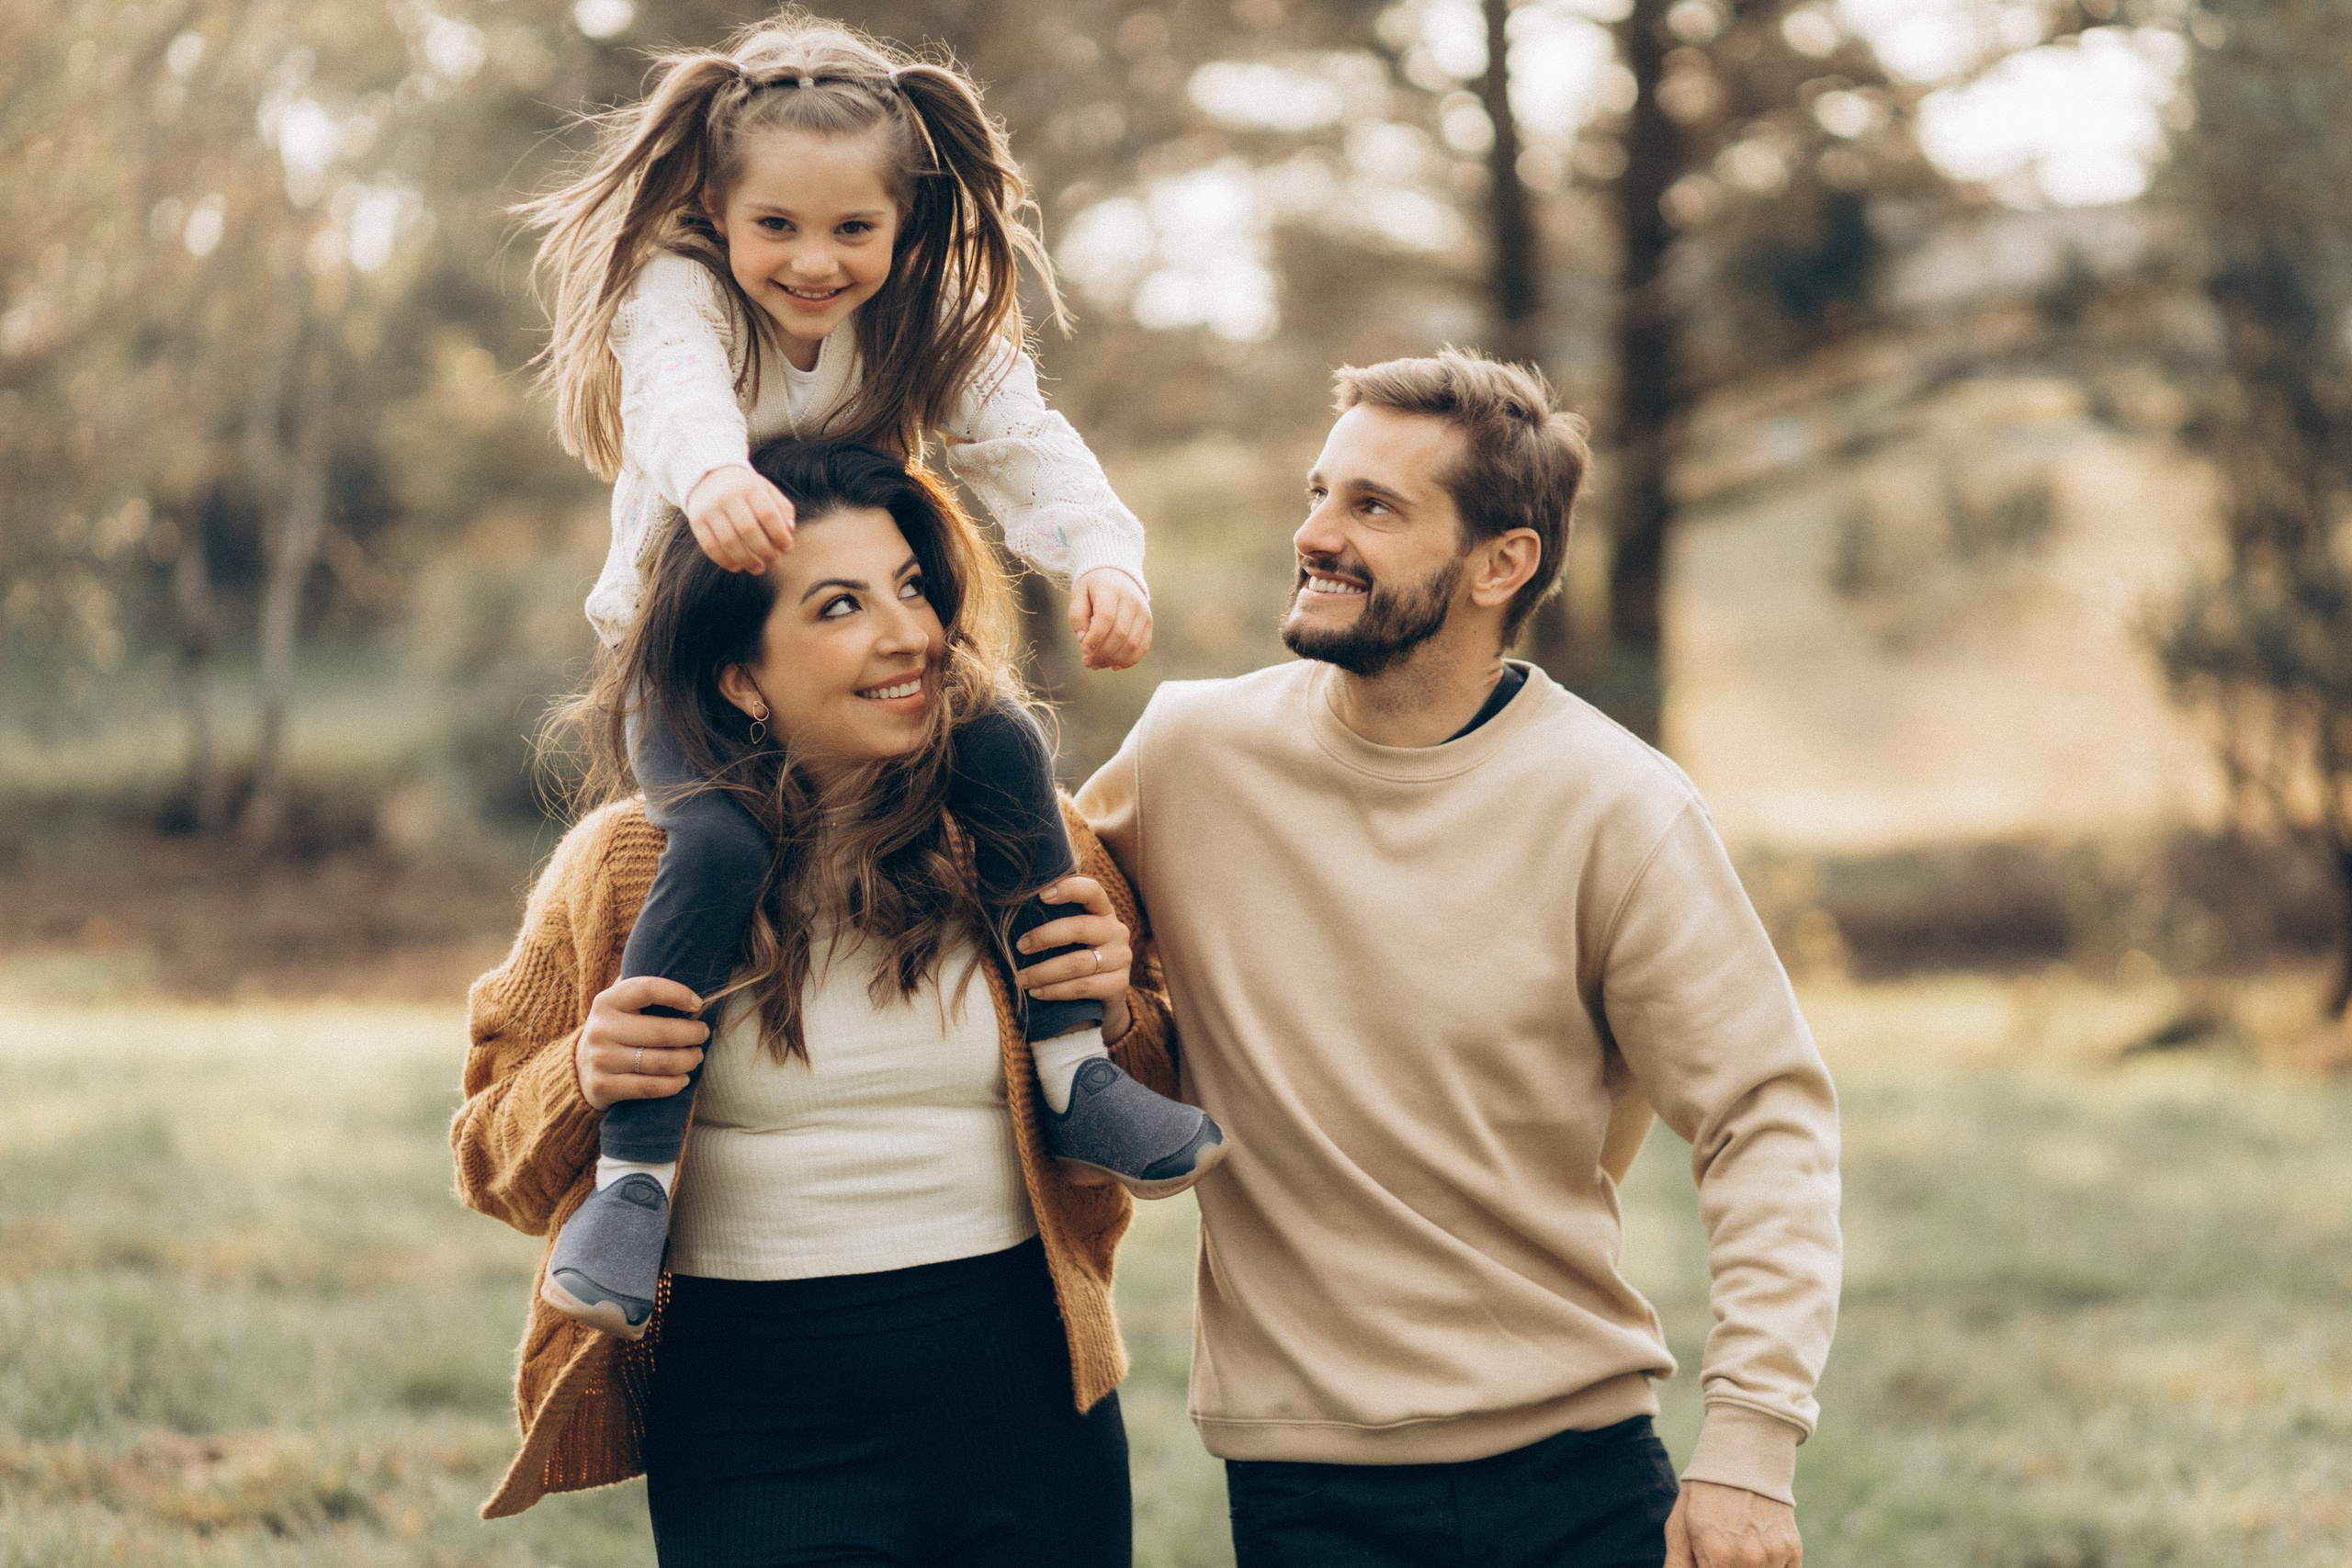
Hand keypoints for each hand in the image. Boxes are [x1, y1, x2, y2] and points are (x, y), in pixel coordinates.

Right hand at [575, 975, 709, 1110]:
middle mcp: (602, 1029)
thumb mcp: (621, 1005)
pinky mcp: (604, 1087)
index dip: (678, 994)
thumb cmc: (616, 1030)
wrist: (580, 1068)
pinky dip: (674, 1084)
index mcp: (607, 1002)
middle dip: (693, 1034)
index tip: (697, 1004)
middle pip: (662, 1032)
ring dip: (688, 1060)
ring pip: (661, 1062)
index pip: (648, 989)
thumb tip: (687, 983)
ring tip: (696, 1056)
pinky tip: (683, 1079)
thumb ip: (645, 991)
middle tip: (703, 1034)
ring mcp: (601, 1059)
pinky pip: (650, 1087)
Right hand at [685, 465, 795, 572]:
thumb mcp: (767, 492)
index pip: (768, 514)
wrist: (709, 477)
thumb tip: (789, 531)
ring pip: (729, 541)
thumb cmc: (747, 490)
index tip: (787, 548)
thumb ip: (782, 510)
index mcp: (750, 487)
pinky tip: (737, 567)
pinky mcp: (696, 521)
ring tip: (758, 568)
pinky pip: (710, 546)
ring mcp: (710, 509)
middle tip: (774, 562)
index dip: (780, 535)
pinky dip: (725, 561)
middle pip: (749, 530)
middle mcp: (728, 496)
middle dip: (765, 551)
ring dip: (747, 560)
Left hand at [1014, 875, 1132, 1042]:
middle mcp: (1116, 931)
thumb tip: (1012, 912)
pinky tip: (1037, 992)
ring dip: (1044, 972)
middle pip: (1080, 928)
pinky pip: (1083, 987)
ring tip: (1021, 978)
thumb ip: (1055, 920)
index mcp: (1103, 911)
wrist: (1105, 996)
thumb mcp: (1071, 935)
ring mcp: (1121, 958)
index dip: (1069, 889)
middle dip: (1044, 937)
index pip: (1092, 891)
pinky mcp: (1119, 984)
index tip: (1041, 896)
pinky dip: (1055, 990)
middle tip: (1019, 946)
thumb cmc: (1078, 956)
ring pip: (1078, 963)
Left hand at [1070, 568, 1151, 670]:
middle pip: (1120, 634)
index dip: (1095, 638)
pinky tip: (1115, 666)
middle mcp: (1131, 600)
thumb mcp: (1079, 594)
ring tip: (1097, 664)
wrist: (1117, 572)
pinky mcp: (1148, 622)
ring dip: (1113, 660)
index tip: (1083, 650)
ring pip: (1132, 643)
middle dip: (1102, 654)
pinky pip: (1143, 646)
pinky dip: (1130, 660)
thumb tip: (1083, 640)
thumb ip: (1077, 616)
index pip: (1106, 618)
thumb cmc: (1094, 587)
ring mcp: (1143, 612)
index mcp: (1111, 590)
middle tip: (1087, 662)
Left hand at [1664, 1482, 1801, 1567]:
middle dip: (1725, 1566)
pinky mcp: (1792, 1549)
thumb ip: (1677, 1565)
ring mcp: (1774, 1554)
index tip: (1708, 1561)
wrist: (1742, 1456)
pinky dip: (1771, 1567)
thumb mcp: (1680, 1526)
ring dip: (1748, 1567)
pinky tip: (1758, 1550)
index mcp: (1717, 1557)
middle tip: (1721, 1554)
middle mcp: (1748, 1560)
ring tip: (1738, 1545)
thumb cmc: (1704, 1493)